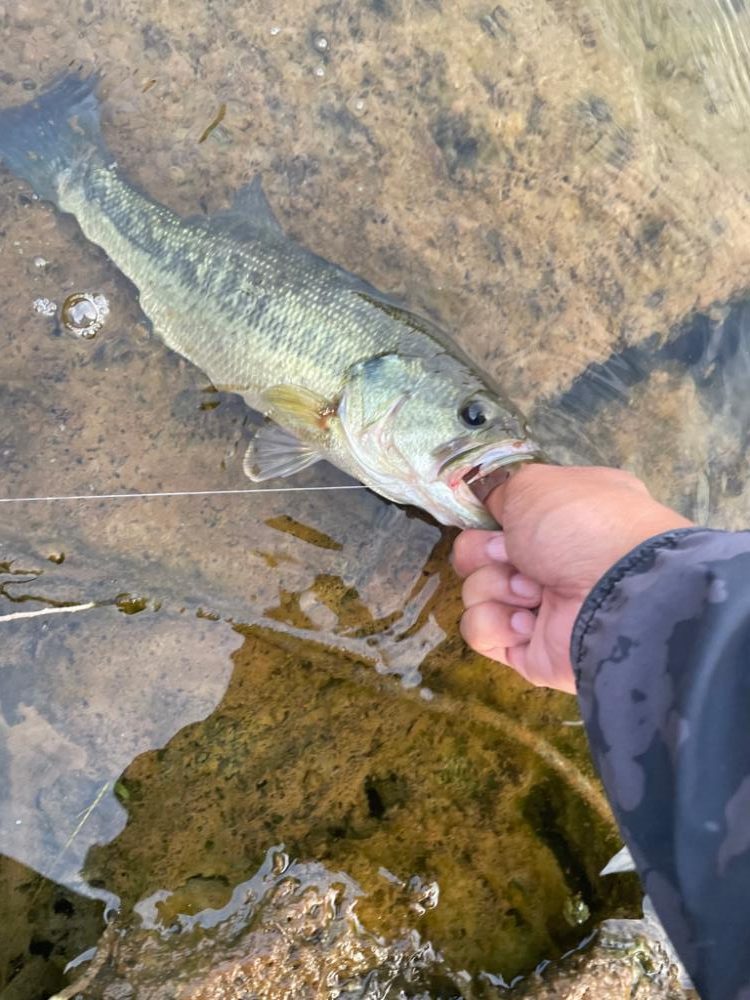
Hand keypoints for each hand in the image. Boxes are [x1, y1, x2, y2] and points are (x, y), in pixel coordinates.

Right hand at [452, 465, 692, 692]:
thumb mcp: (533, 484)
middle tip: (512, 555)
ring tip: (533, 593)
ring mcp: (542, 607)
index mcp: (564, 519)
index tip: (495, 519)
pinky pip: (482, 632)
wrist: (616, 593)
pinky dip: (498, 624)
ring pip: (477, 592)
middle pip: (481, 554)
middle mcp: (555, 561)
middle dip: (486, 552)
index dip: (491, 518)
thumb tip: (491, 508)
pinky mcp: (529, 649)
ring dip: (496, 586)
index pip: (504, 517)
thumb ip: (502, 492)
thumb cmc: (581, 525)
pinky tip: (529, 623)